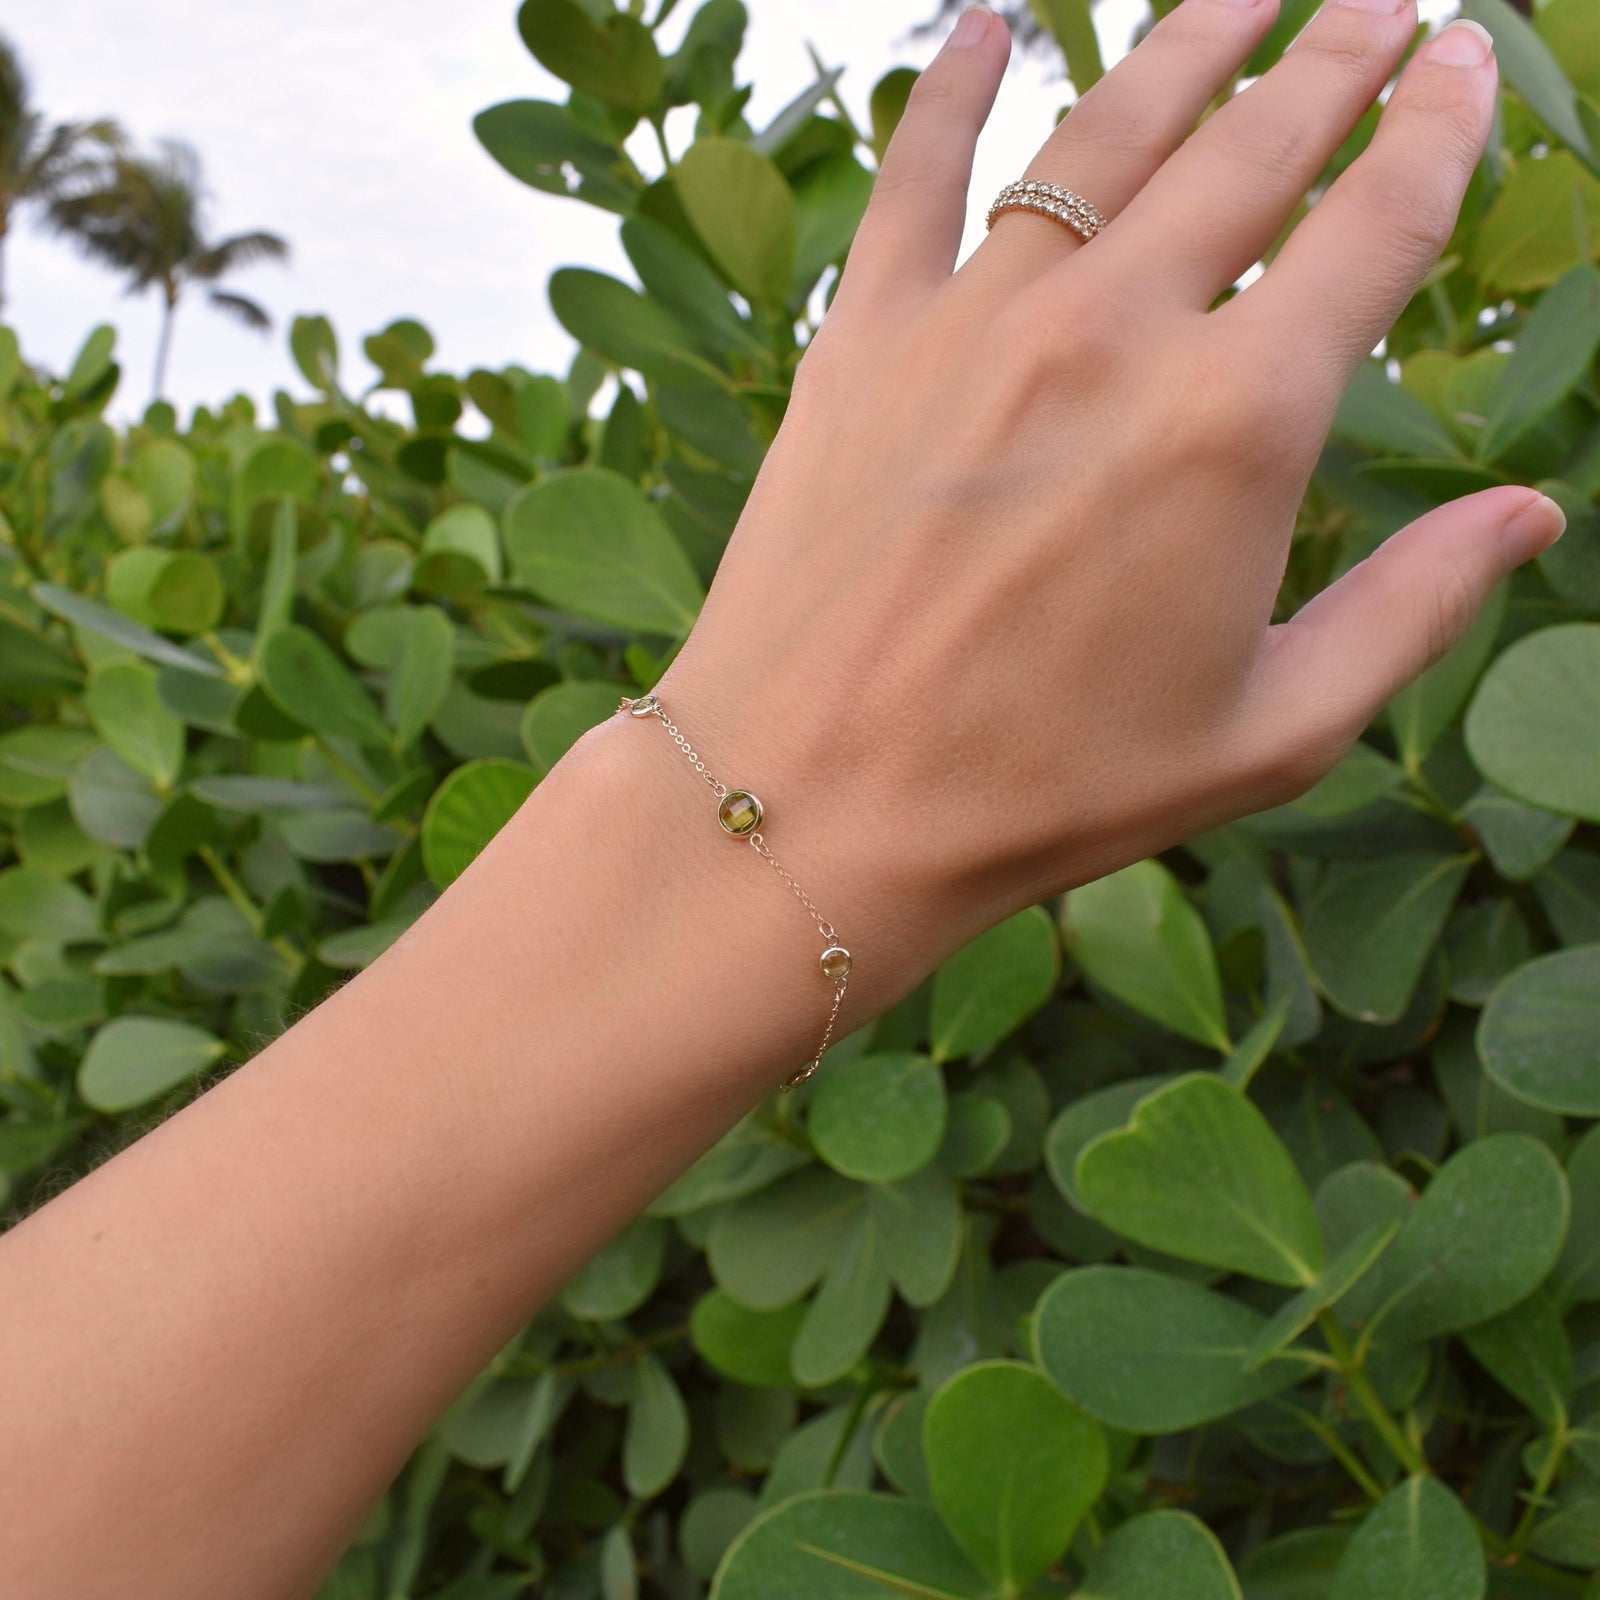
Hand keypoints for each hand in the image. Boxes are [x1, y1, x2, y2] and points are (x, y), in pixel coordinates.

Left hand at [644, 0, 1561, 994]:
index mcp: (1236, 423)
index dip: (1437, 129)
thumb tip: (1527, 513)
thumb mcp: (1268, 731)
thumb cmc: (1046, 790)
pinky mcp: (862, 337)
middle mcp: (1113, 334)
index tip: (1465, 65)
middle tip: (1376, 4)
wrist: (813, 801)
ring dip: (1185, 41)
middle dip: (1331, 59)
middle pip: (1251, 145)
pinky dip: (948, 89)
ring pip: (1102, 131)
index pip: (1375, 223)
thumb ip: (1413, 607)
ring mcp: (975, 319)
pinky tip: (980, 26)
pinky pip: (915, 176)